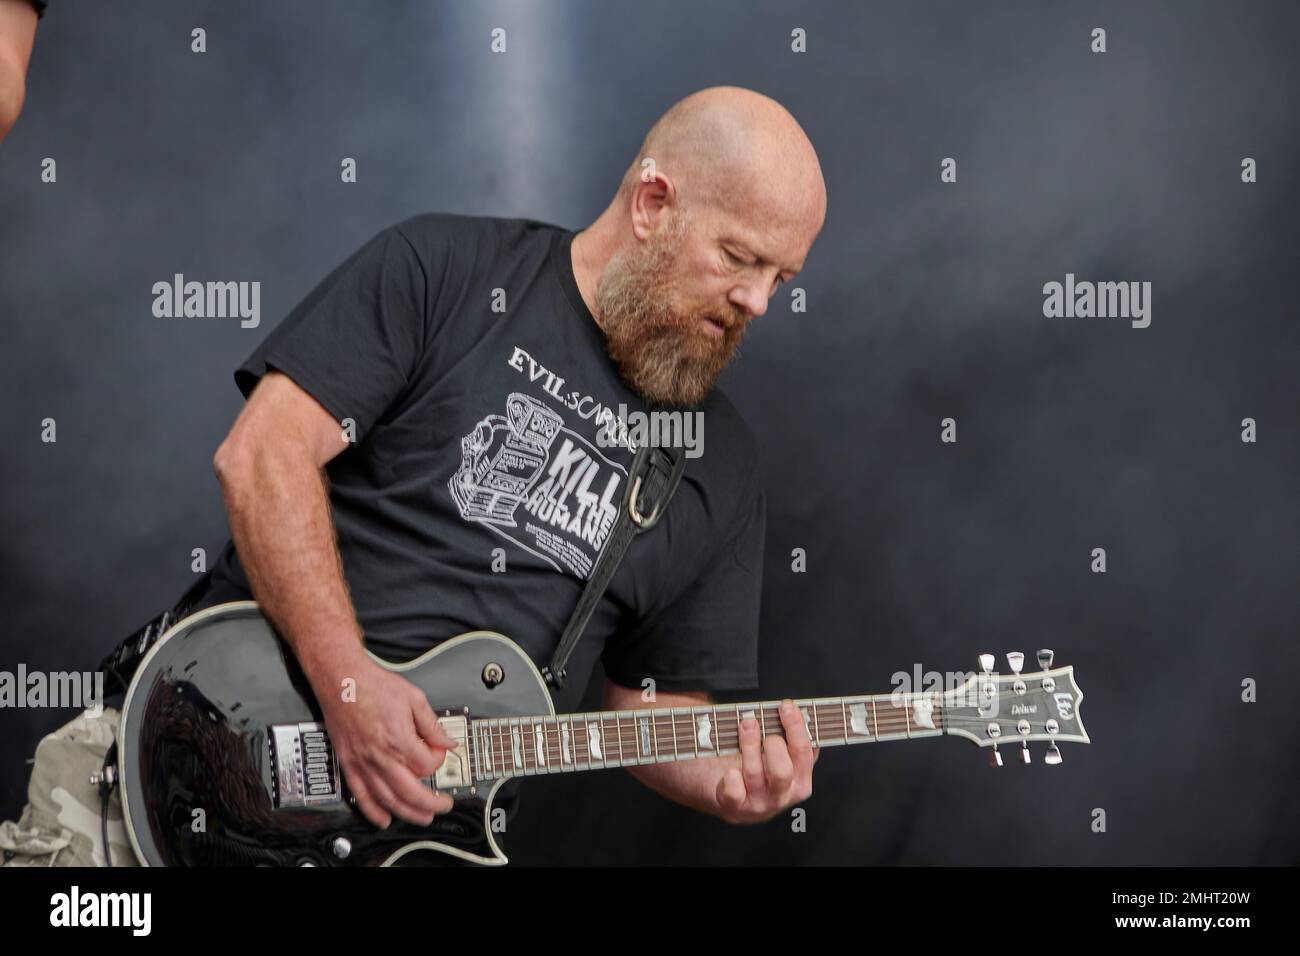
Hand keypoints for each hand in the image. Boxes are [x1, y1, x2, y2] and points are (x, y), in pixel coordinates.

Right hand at [315, 655, 459, 828]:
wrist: (341, 680)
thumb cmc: (372, 685)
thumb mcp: (413, 697)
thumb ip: (432, 724)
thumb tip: (447, 741)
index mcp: (398, 739)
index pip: (427, 765)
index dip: (439, 760)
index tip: (439, 751)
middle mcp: (380, 756)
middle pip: (410, 792)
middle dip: (431, 804)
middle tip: (443, 805)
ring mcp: (362, 763)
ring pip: (387, 799)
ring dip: (407, 813)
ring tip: (422, 817)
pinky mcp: (348, 764)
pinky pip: (360, 796)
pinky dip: (373, 811)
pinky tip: (383, 819)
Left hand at [715, 699, 818, 823]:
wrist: (735, 801)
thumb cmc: (762, 772)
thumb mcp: (783, 758)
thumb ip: (793, 739)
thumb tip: (795, 710)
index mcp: (800, 781)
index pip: (804, 752)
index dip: (795, 726)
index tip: (786, 706)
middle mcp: (782, 795)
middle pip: (782, 770)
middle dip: (772, 743)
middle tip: (760, 724)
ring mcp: (759, 803)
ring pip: (755, 774)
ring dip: (749, 745)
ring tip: (745, 725)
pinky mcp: (736, 807)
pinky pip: (734, 793)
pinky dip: (731, 778)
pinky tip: (730, 768)